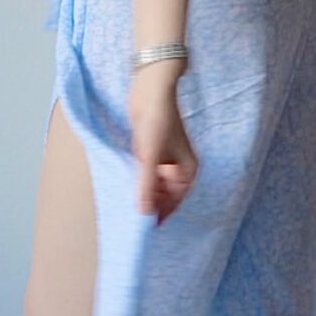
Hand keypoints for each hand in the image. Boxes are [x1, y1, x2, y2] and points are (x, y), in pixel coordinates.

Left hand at [128, 60, 197, 224]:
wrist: (150, 88)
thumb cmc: (157, 119)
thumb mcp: (151, 155)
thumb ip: (148, 185)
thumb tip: (145, 214)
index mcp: (188, 170)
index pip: (175, 202)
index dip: (161, 214)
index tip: (145, 227)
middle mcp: (178, 167)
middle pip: (165, 195)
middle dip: (152, 204)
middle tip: (134, 217)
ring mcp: (164, 160)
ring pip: (154, 185)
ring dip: (144, 192)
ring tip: (129, 201)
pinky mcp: (151, 151)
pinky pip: (145, 173)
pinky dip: (138, 179)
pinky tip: (127, 184)